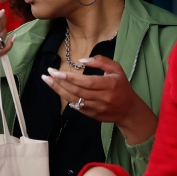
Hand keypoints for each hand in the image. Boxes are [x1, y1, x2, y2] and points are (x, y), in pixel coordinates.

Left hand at [41, 56, 157, 144]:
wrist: (129, 110)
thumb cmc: (121, 86)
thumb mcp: (116, 69)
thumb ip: (101, 61)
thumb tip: (81, 60)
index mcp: (109, 85)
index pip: (87, 82)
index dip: (71, 78)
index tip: (57, 72)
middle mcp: (103, 98)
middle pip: (77, 91)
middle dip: (60, 82)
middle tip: (48, 73)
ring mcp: (96, 108)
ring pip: (74, 99)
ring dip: (59, 90)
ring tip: (48, 80)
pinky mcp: (92, 115)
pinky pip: (76, 106)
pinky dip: (66, 97)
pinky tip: (58, 89)